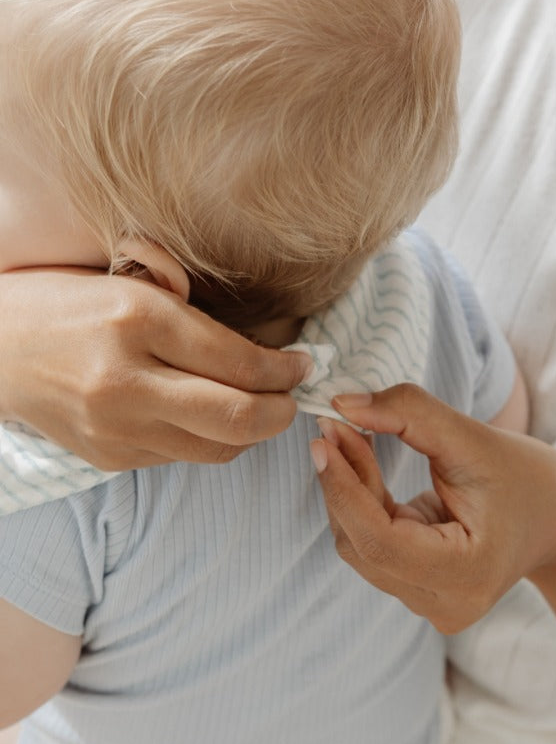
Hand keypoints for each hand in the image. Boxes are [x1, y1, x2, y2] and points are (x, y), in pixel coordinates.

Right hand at [0, 270, 312, 467]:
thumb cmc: (64, 304)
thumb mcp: (128, 286)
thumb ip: (192, 318)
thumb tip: (268, 353)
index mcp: (137, 320)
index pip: (240, 362)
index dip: (286, 370)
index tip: (302, 365)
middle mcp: (127, 379)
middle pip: (239, 418)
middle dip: (282, 412)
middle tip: (293, 397)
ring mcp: (116, 427)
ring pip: (217, 448)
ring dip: (251, 433)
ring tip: (258, 408)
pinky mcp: (109, 457)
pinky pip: (182, 456)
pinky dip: (206, 439)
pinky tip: (206, 415)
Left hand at [312, 384, 555, 633]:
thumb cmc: (531, 479)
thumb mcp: (476, 437)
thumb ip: (410, 415)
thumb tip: (343, 405)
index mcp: (466, 576)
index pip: (379, 541)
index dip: (344, 488)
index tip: (324, 437)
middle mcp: (444, 605)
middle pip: (363, 545)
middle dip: (345, 484)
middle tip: (336, 425)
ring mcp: (430, 606)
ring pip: (361, 547)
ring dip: (351, 492)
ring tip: (353, 438)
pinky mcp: (420, 593)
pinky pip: (373, 547)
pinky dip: (364, 505)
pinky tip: (366, 465)